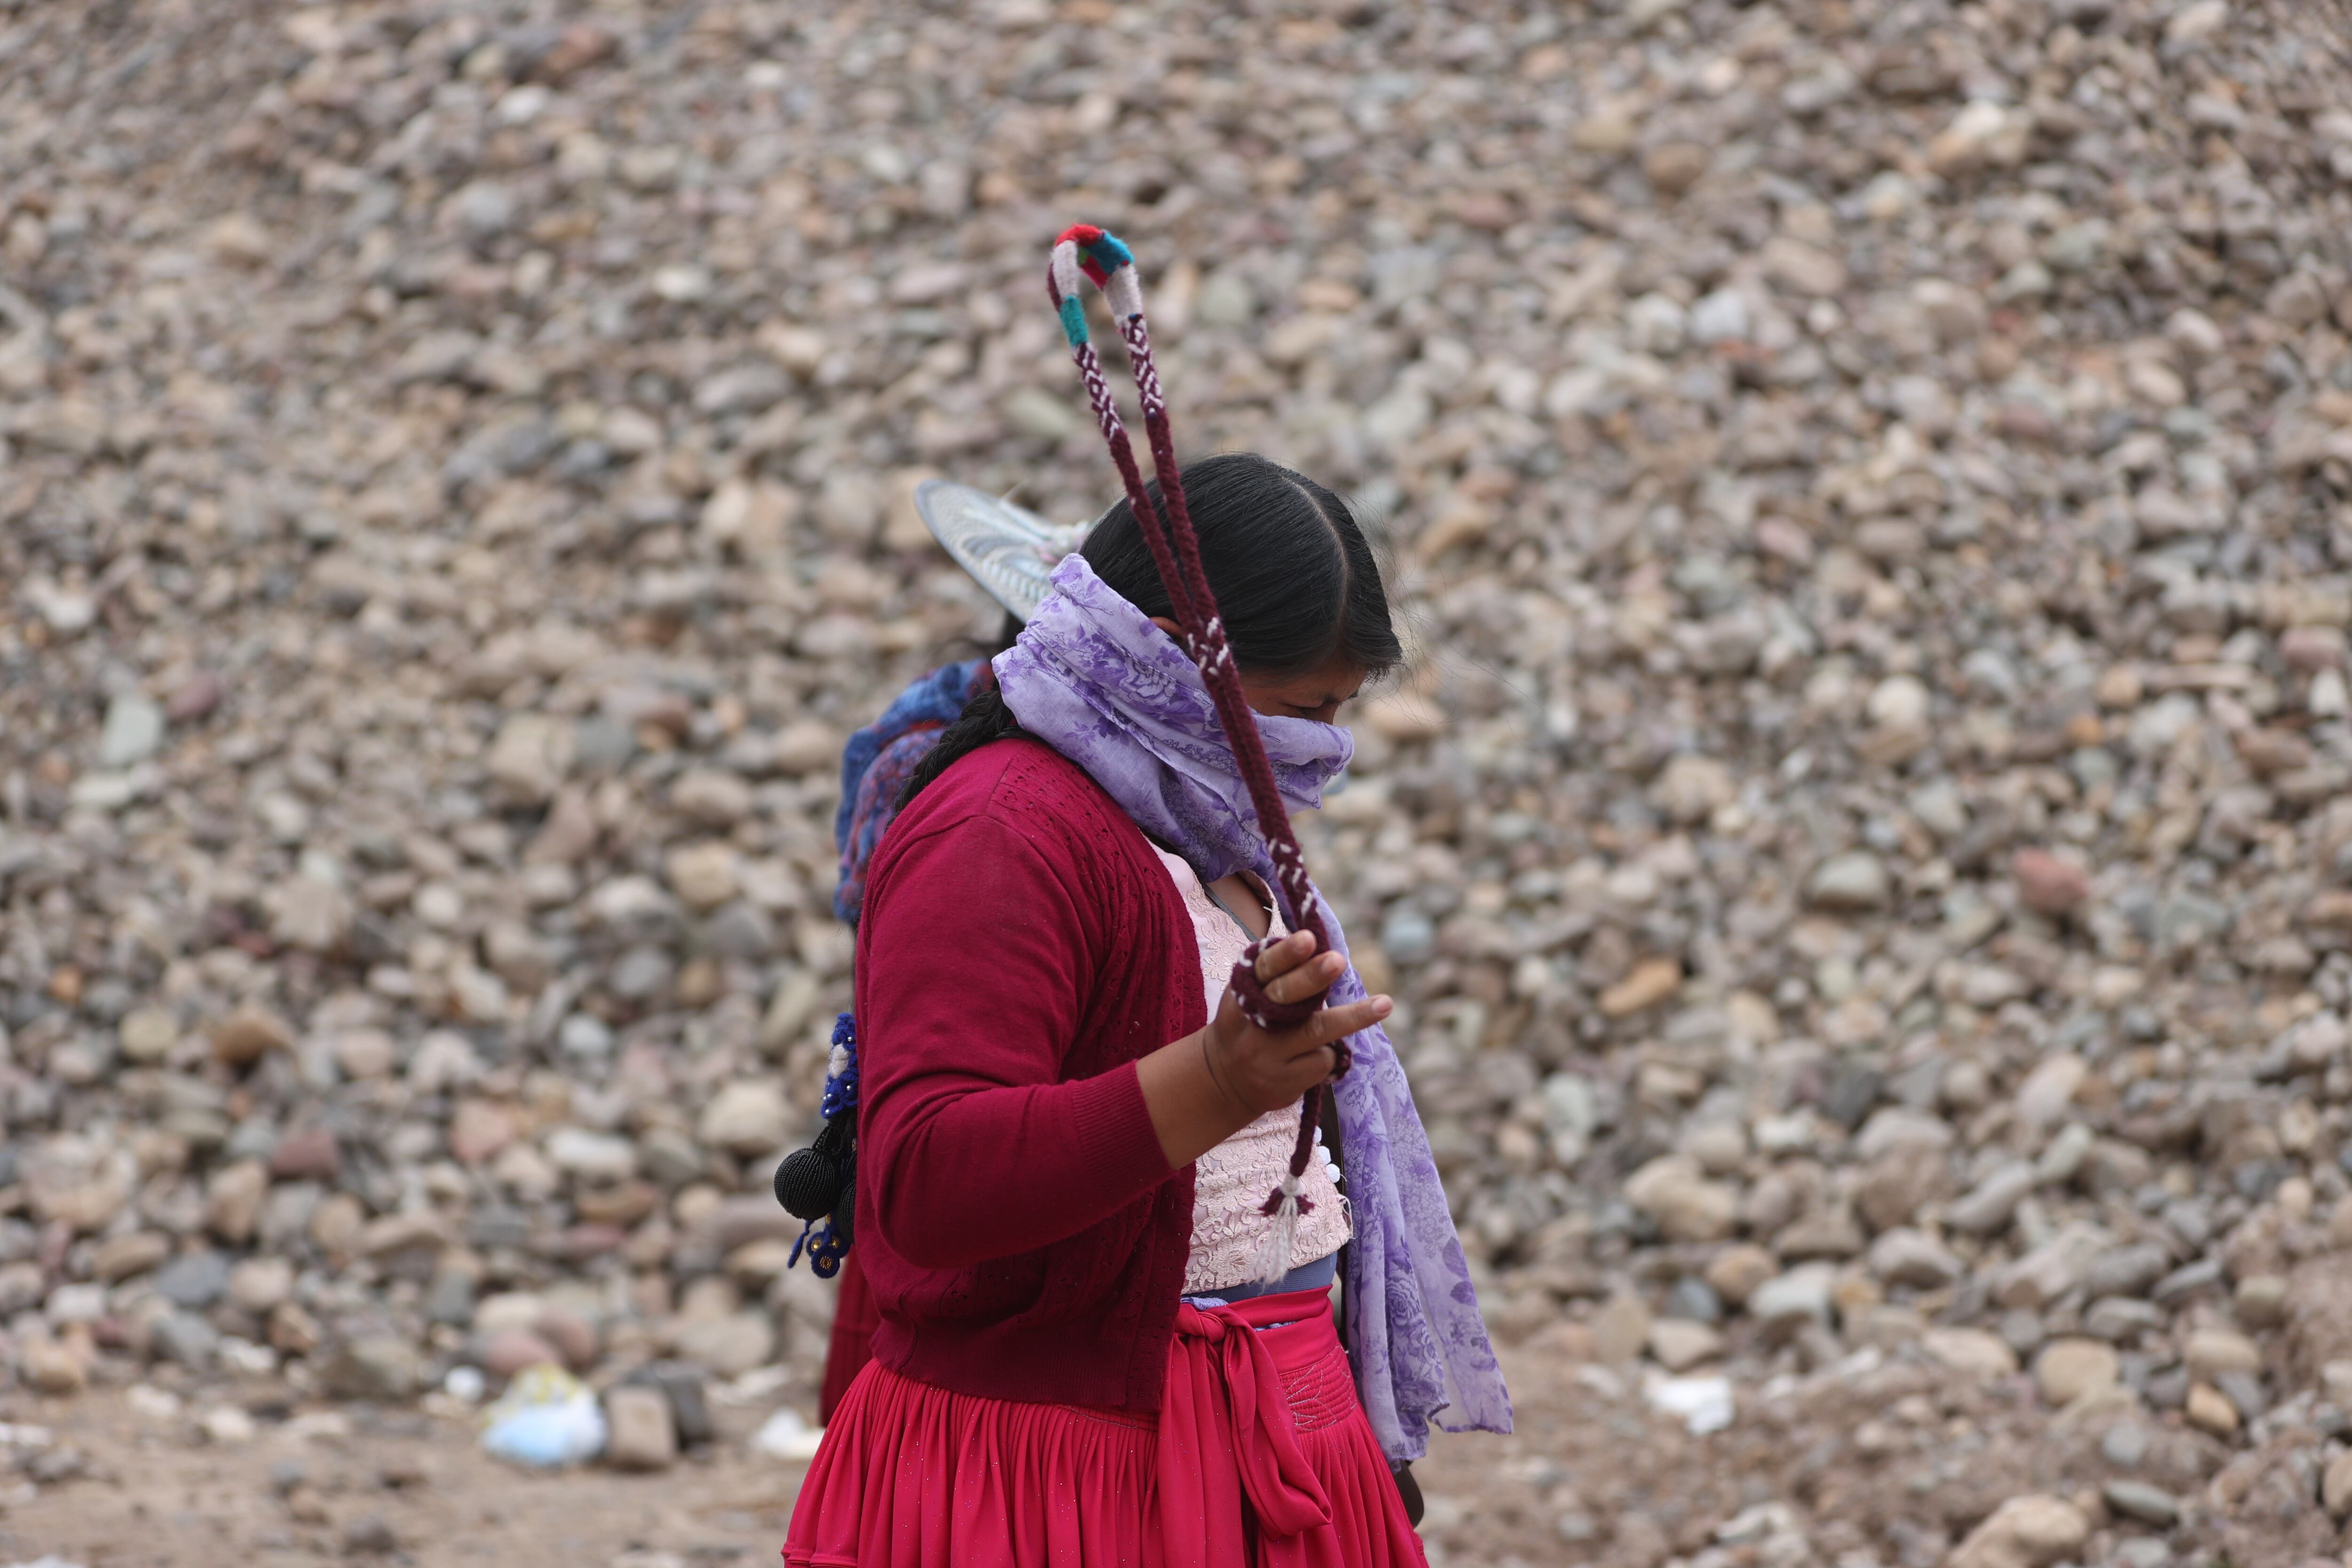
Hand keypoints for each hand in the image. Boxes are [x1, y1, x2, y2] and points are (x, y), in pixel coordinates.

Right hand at [1201, 931, 1389, 1118]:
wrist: (1225, 1082)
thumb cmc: (1249, 1024)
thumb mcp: (1248, 996)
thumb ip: (1278, 975)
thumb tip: (1324, 948)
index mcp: (1242, 991)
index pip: (1265, 968)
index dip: (1286, 954)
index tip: (1309, 938)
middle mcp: (1250, 1022)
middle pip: (1285, 997)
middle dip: (1313, 977)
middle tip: (1338, 961)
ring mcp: (1267, 1054)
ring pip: (1316, 1030)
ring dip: (1353, 1016)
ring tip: (1384, 1004)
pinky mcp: (1284, 1082)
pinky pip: (1322, 1059)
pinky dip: (1331, 1051)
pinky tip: (1318, 1053)